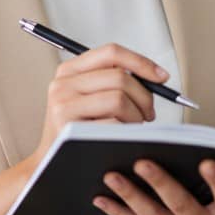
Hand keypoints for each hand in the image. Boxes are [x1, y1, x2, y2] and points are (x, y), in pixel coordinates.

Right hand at [34, 44, 169, 162]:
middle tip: (148, 114)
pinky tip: (121, 138)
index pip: (112, 53)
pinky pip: (113, 124)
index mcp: (70, 70)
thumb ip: (113, 81)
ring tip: (133, 126)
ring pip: (119, 99)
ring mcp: (63, 104)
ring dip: (136, 115)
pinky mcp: (69, 127)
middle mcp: (63, 83)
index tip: (162, 77)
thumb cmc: (79, 130)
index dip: (141, 62)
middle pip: (120, 77)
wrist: (52, 162)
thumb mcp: (88, 97)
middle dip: (144, 97)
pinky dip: (125, 131)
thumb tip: (155, 76)